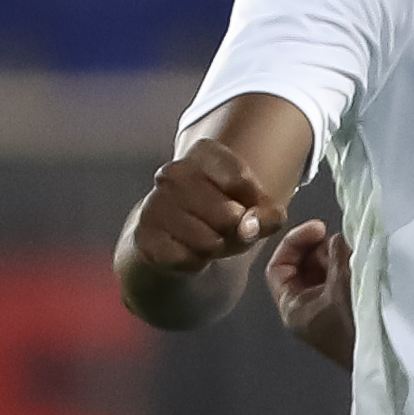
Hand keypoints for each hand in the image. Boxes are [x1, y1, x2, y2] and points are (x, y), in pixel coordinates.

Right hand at [127, 139, 285, 275]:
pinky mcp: (145, 235)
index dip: (254, 205)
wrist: (176, 238)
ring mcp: (155, 203)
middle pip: (230, 215)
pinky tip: (187, 250)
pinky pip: (188, 258)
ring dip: (216, 249)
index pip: (242, 181)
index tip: (244, 205)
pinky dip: (195, 261)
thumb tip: (250, 226)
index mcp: (204, 153)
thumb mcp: (256, 209)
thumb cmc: (222, 215)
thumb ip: (268, 214)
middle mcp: (174, 172)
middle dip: (236, 232)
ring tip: (206, 238)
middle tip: (224, 228)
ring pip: (210, 240)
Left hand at [265, 220, 353, 369]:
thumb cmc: (357, 328)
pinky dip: (349, 270)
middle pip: (302, 266)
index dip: (294, 242)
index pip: (278, 266)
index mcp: (293, 307)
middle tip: (343, 242)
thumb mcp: (342, 284)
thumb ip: (337, 254)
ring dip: (338, 259)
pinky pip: (340, 283)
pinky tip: (363, 265)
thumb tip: (340, 236)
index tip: (319, 229)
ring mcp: (325, 311)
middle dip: (321, 250)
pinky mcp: (344, 312)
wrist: (387, 360)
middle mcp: (305, 309)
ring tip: (357, 254)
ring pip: (324, 273)